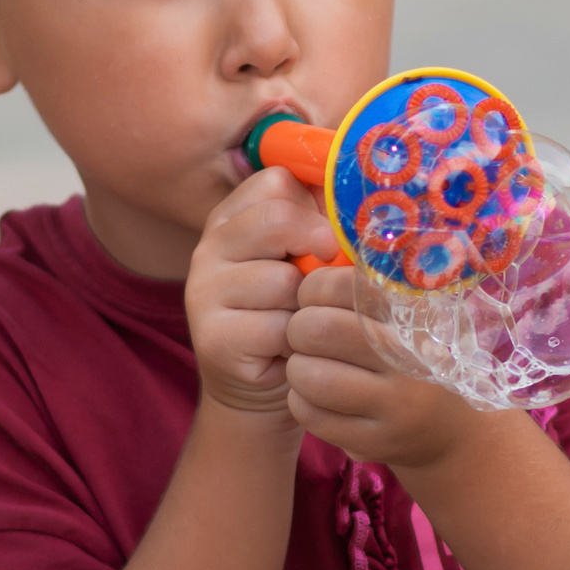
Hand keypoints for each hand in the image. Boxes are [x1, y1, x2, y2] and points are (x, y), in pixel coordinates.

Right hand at [185, 171, 339, 417]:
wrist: (265, 387)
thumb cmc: (295, 313)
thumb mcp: (307, 261)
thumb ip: (323, 225)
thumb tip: (366, 202)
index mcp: (231, 217)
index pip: (276, 182)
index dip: (314, 207)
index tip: (328, 238)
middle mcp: (208, 247)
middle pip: (276, 220)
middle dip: (316, 248)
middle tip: (324, 279)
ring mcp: (203, 291)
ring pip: (282, 279)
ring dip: (307, 305)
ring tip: (303, 320)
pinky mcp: (212, 336)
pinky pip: (277, 327)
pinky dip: (296, 342)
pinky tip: (290, 349)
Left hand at [284, 266, 486, 468]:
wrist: (456, 433)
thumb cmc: (422, 358)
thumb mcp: (415, 316)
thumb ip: (374, 286)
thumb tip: (314, 249)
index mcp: (416, 316)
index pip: (344, 286)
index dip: (314, 286)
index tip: (314, 295)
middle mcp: (410, 361)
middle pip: (317, 329)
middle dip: (298, 327)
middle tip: (306, 331)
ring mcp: (394, 407)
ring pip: (308, 376)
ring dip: (298, 367)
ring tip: (310, 364)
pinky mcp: (374, 443)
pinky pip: (309, 413)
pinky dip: (300, 400)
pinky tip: (317, 395)